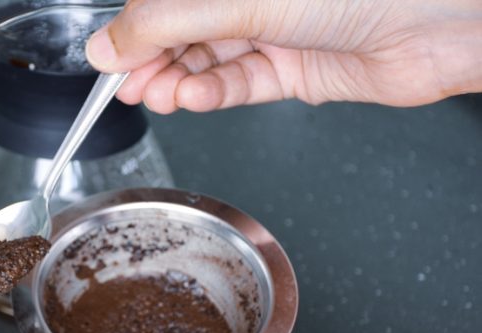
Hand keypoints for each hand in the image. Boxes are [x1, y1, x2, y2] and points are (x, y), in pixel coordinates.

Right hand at [85, 0, 481, 112]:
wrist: (438, 22)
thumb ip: (168, 23)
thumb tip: (106, 45)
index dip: (134, 28)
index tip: (106, 59)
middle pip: (184, 30)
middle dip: (153, 60)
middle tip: (128, 87)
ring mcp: (276, 28)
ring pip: (209, 59)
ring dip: (178, 81)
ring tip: (158, 96)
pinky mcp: (295, 67)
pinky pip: (241, 83)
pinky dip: (213, 94)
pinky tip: (193, 98)